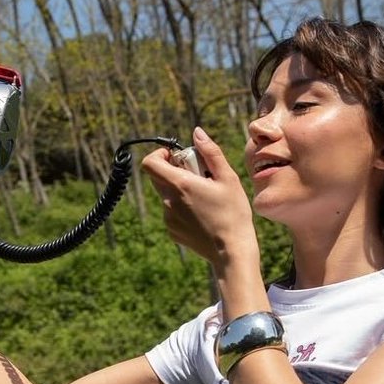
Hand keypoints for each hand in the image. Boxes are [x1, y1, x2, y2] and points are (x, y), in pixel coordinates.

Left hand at [140, 127, 258, 268]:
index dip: (159, 154)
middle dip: (174, 171)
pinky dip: (182, 208)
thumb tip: (196, 132)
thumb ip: (210, 152)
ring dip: (180, 191)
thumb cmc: (233, 213)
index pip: (150, 163)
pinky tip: (203, 215)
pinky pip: (172, 212)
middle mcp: (168, 202)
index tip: (175, 156)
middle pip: (158, 178)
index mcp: (180, 185)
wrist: (232, 251)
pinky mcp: (172, 232)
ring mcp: (168, 218)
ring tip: (205, 198)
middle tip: (198, 176)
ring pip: (166, 196)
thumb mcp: (227, 178)